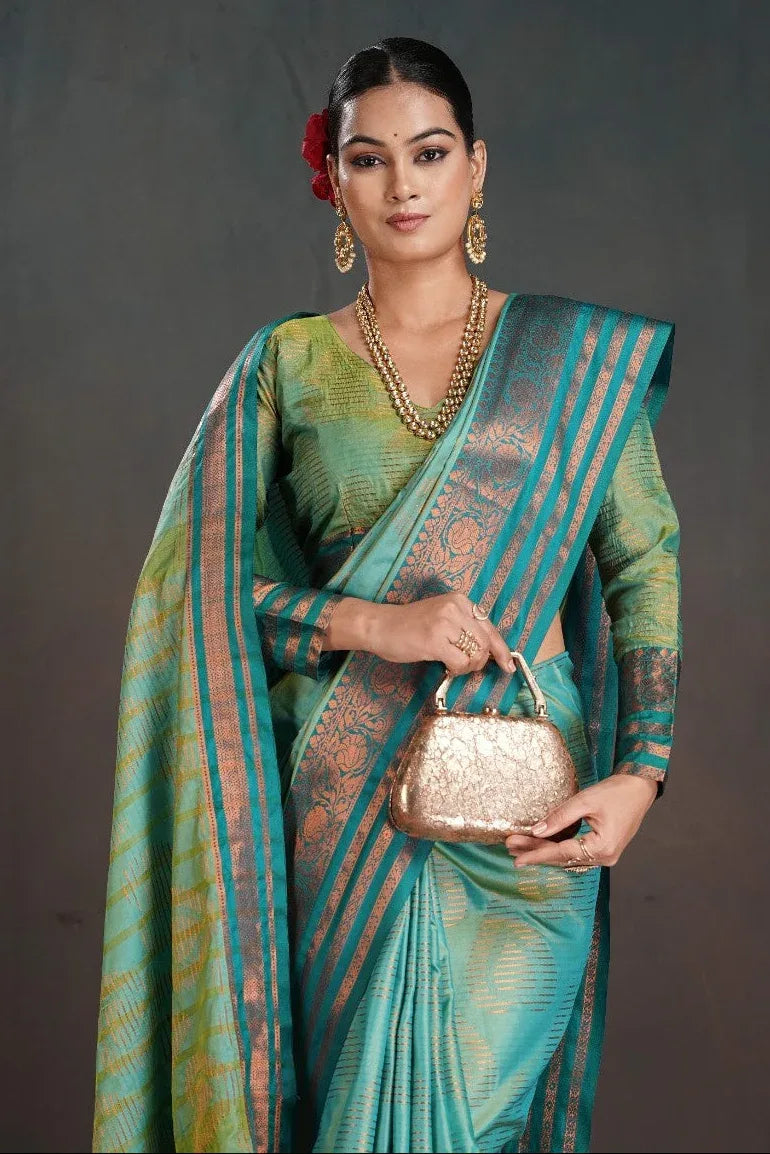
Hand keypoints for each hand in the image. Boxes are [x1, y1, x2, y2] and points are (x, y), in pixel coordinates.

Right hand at [364, 591, 514, 675]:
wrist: (380, 625)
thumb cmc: (410, 625)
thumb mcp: (442, 617)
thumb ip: (465, 628)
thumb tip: (491, 651)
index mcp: (460, 600)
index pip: (489, 627)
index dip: (501, 649)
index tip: (508, 665)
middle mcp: (455, 607)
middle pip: (486, 642)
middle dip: (481, 661)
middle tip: (467, 667)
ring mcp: (445, 623)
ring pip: (476, 653)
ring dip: (468, 666)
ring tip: (454, 665)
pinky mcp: (434, 640)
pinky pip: (460, 662)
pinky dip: (457, 669)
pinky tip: (446, 666)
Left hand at [504, 773, 657, 867]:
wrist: (640, 788)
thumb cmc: (616, 791)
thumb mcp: (584, 801)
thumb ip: (559, 817)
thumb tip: (536, 831)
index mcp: (601, 848)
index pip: (561, 853)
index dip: (536, 854)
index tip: (516, 859)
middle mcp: (604, 857)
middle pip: (562, 857)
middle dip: (536, 851)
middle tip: (510, 846)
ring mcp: (606, 856)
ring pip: (568, 856)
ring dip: (545, 850)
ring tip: (520, 846)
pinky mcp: (604, 849)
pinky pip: (576, 851)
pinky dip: (558, 847)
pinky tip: (542, 843)